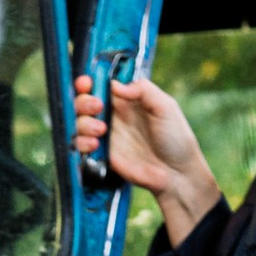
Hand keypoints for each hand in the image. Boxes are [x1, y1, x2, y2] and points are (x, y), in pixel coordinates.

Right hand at [71, 69, 221, 243]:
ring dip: (83, 123)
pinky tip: (95, 144)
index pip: (100, 86)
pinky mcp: (102, 156)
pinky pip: (80, 146)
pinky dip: (81, 142)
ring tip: (101, 130)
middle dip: (83, 101)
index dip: (89, 83)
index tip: (87, 83)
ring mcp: (105, 136)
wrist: (176, 172)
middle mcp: (112, 116)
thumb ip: (143, 90)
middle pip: (83, 102)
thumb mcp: (165, 106)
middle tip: (98, 107)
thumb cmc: (176, 138)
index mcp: (126, 101)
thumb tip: (117, 86)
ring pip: (78, 123)